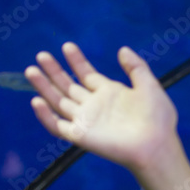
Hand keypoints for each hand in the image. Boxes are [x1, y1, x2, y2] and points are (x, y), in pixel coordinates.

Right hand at [25, 42, 178, 170]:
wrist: (156, 143)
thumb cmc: (157, 117)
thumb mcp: (149, 85)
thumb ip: (136, 67)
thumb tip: (122, 49)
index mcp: (109, 92)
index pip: (86, 73)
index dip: (76, 60)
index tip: (67, 46)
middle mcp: (94, 105)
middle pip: (67, 85)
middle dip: (54, 71)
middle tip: (41, 55)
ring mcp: (85, 120)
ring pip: (58, 102)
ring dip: (44, 87)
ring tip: (32, 70)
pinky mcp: (80, 135)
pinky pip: (57, 126)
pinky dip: (45, 116)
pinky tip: (38, 101)